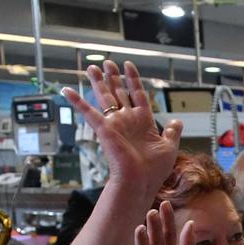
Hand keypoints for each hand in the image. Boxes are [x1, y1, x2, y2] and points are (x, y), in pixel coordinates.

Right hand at [60, 61, 182, 198]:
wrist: (140, 182)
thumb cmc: (154, 170)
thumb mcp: (169, 147)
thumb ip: (172, 132)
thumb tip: (177, 121)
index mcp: (143, 122)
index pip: (137, 94)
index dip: (133, 79)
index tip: (128, 65)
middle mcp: (127, 120)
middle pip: (118, 93)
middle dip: (113, 77)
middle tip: (107, 62)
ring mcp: (115, 123)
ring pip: (104, 97)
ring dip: (98, 81)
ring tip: (92, 67)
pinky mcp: (104, 129)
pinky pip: (88, 112)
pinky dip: (77, 101)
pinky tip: (66, 90)